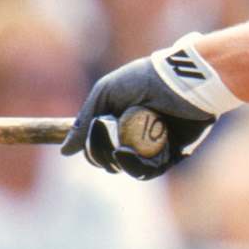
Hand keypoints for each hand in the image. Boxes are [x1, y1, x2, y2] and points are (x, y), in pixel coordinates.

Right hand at [60, 55, 218, 179]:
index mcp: (120, 120)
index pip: (98, 145)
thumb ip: (84, 121)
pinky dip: (136, 165)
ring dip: (119, 163)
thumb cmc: (145, 79)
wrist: (183, 80)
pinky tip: (127, 155)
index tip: (86, 144)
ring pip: (130, 168)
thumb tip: (65, 152)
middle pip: (111, 160)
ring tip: (117, 151)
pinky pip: (151, 169)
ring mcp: (155, 145)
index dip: (91, 148)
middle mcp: (137, 134)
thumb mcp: (106, 93)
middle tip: (106, 144)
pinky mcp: (174, 153)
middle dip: (103, 156)